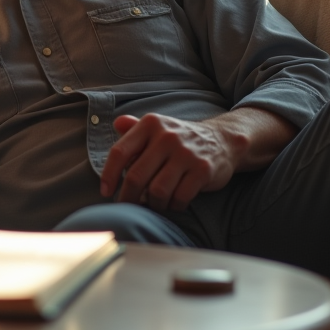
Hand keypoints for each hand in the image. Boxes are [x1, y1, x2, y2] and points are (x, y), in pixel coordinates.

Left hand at [99, 114, 239, 212]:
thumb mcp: (157, 127)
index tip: (106, 191)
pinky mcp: (203, 169)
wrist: (222, 140)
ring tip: (154, 203)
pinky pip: (179, 197)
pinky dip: (173, 206)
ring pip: (157, 191)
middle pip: (136, 176)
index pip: (120, 152)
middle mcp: (167, 136)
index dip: (109, 175)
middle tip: (128, 204)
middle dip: (128, 196)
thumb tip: (117, 123)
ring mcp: (186, 153)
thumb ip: (134, 127)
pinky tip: (173, 203)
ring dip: (153, 203)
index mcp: (150, 124)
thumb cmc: (180, 139)